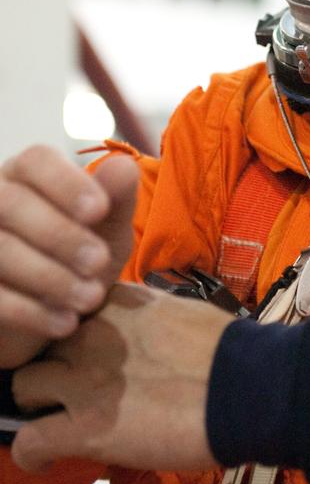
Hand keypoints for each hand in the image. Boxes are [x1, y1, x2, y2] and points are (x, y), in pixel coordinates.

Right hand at [0, 148, 138, 368]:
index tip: (99, 210)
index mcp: (27, 175)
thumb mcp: (106, 230)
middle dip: (60, 234)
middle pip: (11, 203)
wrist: (52, 310)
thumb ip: (116, 198)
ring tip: (91, 298)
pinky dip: (29, 311)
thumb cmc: (80, 254)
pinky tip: (65, 322)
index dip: (66, 183)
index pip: (36, 161)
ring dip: (49, 276)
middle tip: (99, 262)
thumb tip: (124, 167)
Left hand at [10, 282, 231, 472]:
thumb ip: (146, 314)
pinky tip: (45, 460)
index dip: (69, 331)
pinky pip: (29, 442)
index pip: (67, 305)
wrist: (250, 387)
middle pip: (40, 343)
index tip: (80, 349)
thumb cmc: (230, 350)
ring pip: (24, 385)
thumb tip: (143, 327)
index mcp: (117, 304)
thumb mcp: (181, 310)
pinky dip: (30, 454)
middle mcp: (91, 335)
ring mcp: (84, 381)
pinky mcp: (85, 428)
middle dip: (49, 363)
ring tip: (54, 421)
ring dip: (36, 403)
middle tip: (66, 387)